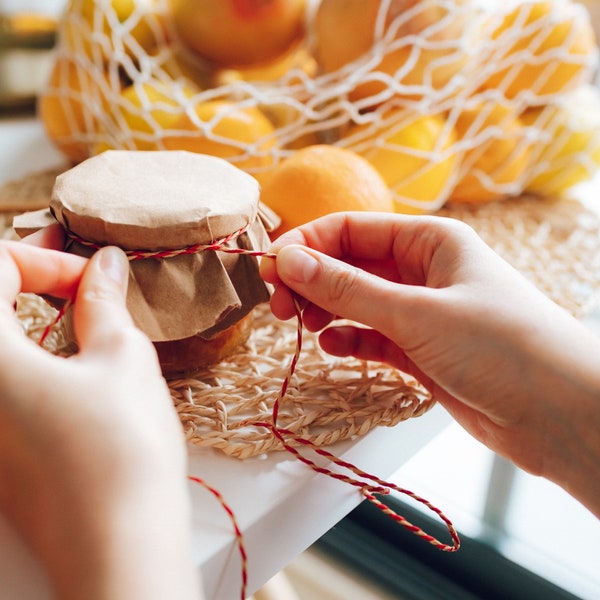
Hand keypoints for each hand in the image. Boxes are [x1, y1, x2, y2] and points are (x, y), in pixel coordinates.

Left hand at [0, 228, 198, 599]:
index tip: (91, 276)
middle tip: (75, 278)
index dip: (45, 259)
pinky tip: (63, 364)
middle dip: (28, 281)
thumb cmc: (123, 448)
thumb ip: (104, 302)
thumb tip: (106, 266)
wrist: (116, 547)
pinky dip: (23, 359)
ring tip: (74, 314)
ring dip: (24, 319)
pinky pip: (0, 387)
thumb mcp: (122, 358)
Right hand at [260, 212, 599, 516]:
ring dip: (326, 311)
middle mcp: (424, 271)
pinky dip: (350, 340)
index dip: (308, 246)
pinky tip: (336, 347)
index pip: (352, 229)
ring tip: (303, 327)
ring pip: (358, 302)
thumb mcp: (416, 313)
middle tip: (277, 307)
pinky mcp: (422, 350)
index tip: (272, 271)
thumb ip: (348, 289)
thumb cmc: (502, 347)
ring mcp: (422, 312)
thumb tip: (288, 259)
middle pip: (350, 265)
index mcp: (430, 241)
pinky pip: (373, 336)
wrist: (559, 416)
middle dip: (311, 282)